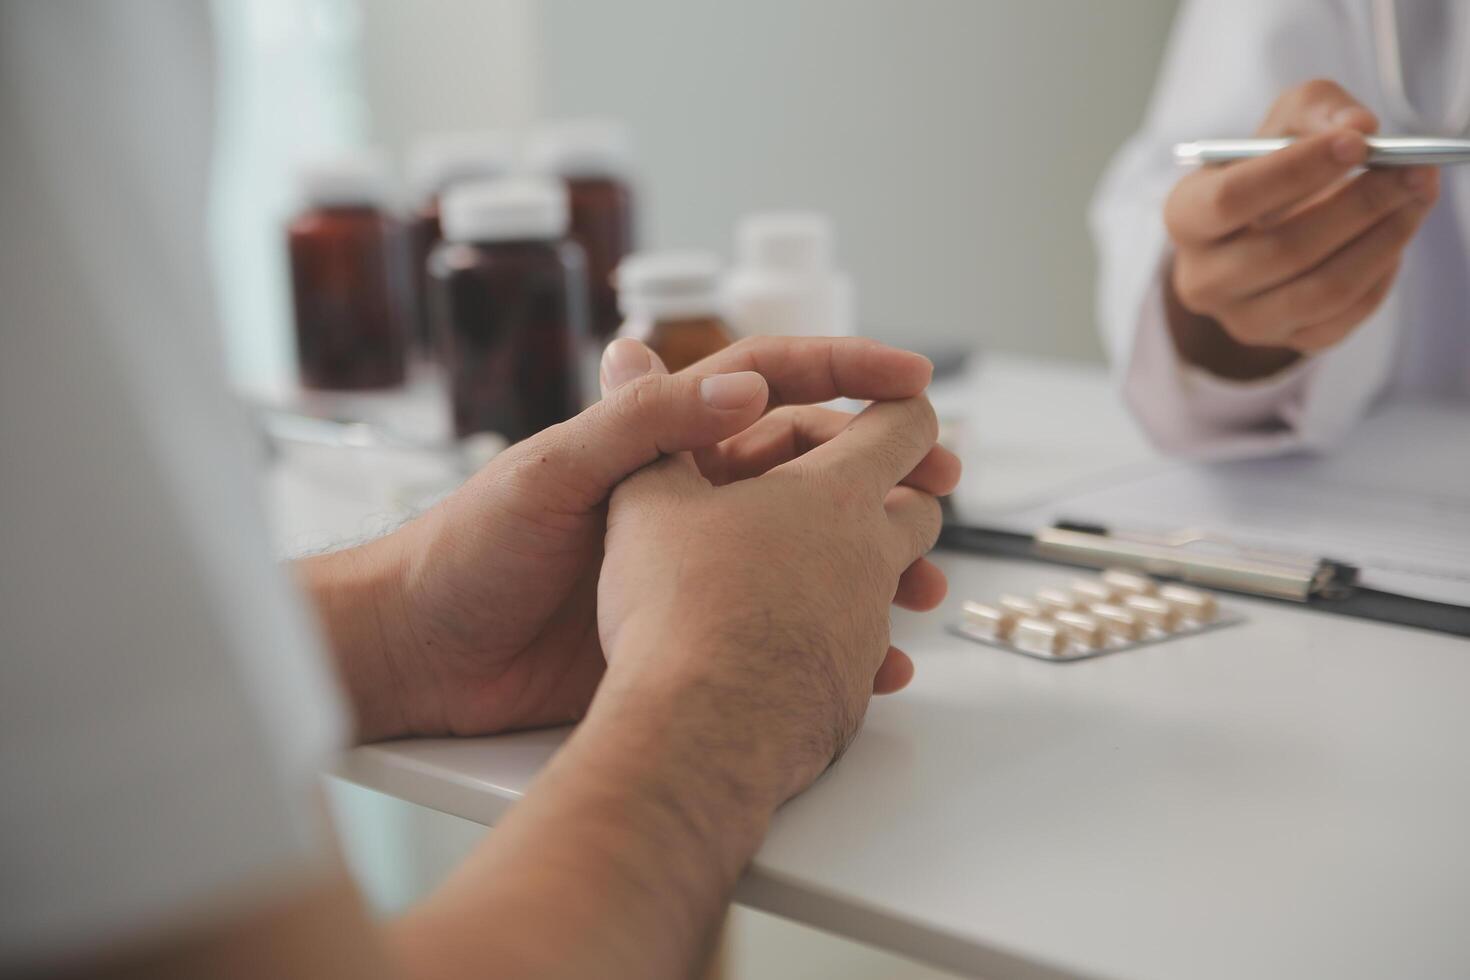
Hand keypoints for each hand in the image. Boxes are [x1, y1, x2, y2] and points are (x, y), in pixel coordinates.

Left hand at [308, 337, 956, 741]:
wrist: (420, 654)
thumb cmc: (467, 548)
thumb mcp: (553, 473)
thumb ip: (644, 429)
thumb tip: (746, 388)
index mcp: (658, 440)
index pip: (769, 383)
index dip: (845, 373)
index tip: (914, 383)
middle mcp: (686, 495)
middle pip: (808, 466)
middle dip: (882, 469)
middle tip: (943, 484)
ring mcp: (691, 565)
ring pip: (807, 549)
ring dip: (871, 558)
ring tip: (926, 583)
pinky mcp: (684, 630)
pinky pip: (778, 625)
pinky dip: (832, 634)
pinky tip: (873, 657)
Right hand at [1164, 79, 1438, 378]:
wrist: (1259, 232)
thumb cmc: (1269, 168)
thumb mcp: (1283, 122)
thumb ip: (1317, 108)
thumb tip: (1359, 126)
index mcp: (1185, 216)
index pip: (1230, 198)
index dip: (1297, 170)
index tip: (1358, 143)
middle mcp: (1201, 277)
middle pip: (1283, 250)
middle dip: (1359, 206)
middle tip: (1412, 170)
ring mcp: (1241, 318)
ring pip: (1322, 290)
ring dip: (1383, 241)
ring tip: (1417, 198)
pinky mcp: (1285, 340)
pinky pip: (1344, 317)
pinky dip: (1381, 276)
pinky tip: (1393, 239)